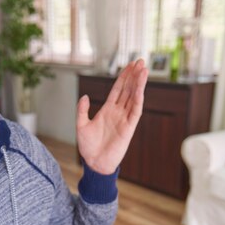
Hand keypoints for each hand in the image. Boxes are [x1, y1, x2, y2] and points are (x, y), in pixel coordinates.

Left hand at [76, 59, 148, 173]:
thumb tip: (84, 96)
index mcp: (107, 110)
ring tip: (143, 70)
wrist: (94, 163)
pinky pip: (135, 112)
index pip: (118, 90)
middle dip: (134, 76)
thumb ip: (82, 110)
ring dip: (138, 84)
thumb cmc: (88, 147)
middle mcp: (118, 112)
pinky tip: (140, 90)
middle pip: (128, 90)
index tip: (129, 65)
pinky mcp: (128, 128)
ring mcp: (124, 119)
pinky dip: (138, 100)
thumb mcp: (81, 125)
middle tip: (140, 61)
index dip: (123, 77)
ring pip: (133, 98)